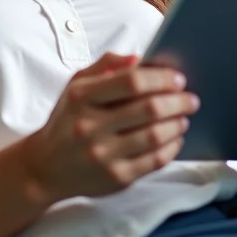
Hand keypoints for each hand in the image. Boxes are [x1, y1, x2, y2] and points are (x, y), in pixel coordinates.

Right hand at [20, 52, 200, 203]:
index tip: (177, 78)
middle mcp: (90, 126)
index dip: (160, 78)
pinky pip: (155, 161)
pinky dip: (172, 147)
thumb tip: (139, 58)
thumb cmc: (67, 120)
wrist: (45, 167)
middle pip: (148, 108)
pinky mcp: (116, 178)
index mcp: (81, 98)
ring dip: (177, 123)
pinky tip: (174, 138)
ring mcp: (103, 155)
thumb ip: (105, 65)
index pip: (131, 81)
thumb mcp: (75, 85)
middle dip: (178, 101)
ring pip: (155, 135)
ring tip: (183, 117)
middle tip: (191, 98)